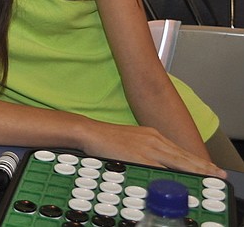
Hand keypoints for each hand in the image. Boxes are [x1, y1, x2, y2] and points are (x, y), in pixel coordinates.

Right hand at [83, 122, 225, 177]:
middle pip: (184, 155)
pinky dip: (175, 172)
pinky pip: (161, 166)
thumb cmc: (107, 138)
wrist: (90, 132)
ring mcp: (148, 147)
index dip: (197, 159)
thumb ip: (147, 150)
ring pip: (178, 160)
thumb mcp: (133, 140)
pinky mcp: (139, 155)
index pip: (180, 150)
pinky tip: (185, 178)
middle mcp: (154, 139)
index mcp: (153, 135)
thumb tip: (158, 163)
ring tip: (210, 175)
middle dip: (203, 165)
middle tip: (218, 173)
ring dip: (196, 169)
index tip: (210, 167)